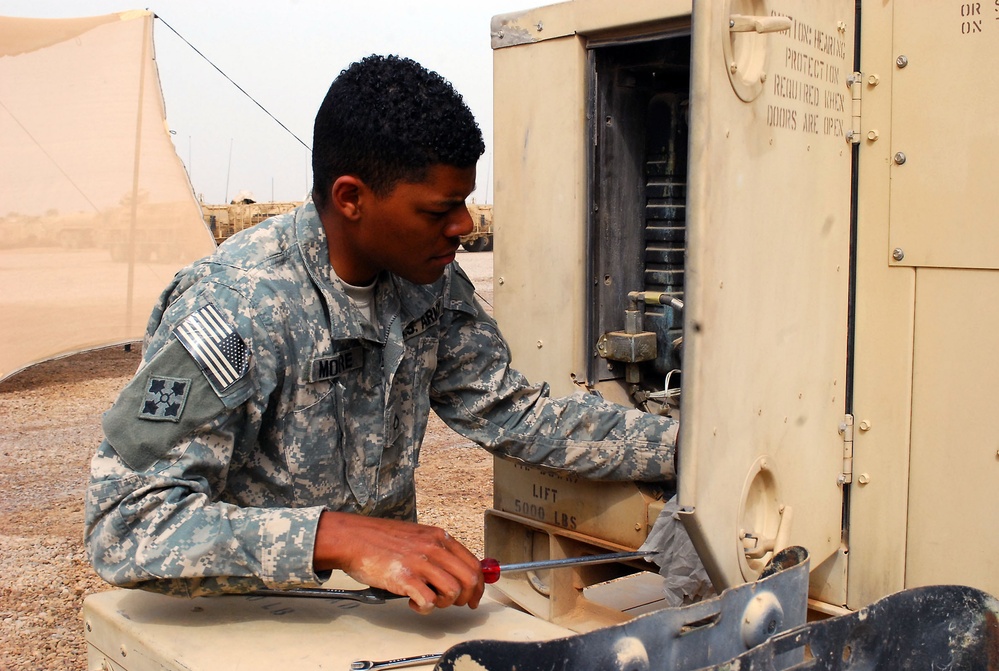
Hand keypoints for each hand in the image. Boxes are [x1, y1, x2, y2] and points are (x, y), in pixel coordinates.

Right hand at [313, 511, 483, 613]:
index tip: (475, 596)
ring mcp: (420, 563)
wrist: (354, 538)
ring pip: (452, 592)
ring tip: (429, 600)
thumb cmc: (381, 539)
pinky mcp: (405, 578)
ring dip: (444, 603)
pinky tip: (413, 602)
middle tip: (457, 605)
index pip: (473, 563)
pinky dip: (424, 608)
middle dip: (467, 598)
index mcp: (439, 537)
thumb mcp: (418, 536)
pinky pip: (429, 602)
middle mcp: (433, 548)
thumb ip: (437, 550)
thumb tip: (456, 570)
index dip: (479, 585)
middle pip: (468, 580)